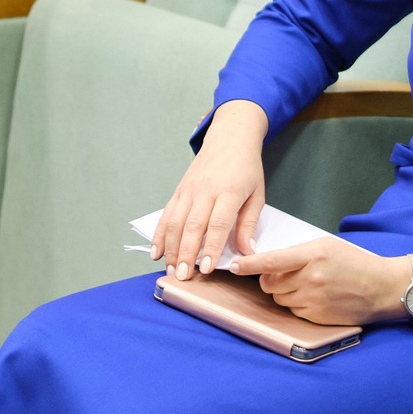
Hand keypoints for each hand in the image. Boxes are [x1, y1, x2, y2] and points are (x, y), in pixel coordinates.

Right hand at [152, 98, 268, 275]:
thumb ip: (249, 224)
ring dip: (170, 247)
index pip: (218, 223)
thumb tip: (248, 252)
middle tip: (182, 276)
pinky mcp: (179, 190)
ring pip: (175, 221)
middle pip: (192, 225)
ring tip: (169, 269)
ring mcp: (189, 189)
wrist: (230, 137)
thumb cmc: (247, 168)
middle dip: (185, 253)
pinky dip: (159, 234)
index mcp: (229, 191)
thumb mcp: (257, 194)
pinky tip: (155, 251)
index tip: (206, 268)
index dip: (210, 247)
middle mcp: (205, 190)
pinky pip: (166, 214)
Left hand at [230, 239, 412, 324]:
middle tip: (288, 275)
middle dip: (271, 279)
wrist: (381, 288)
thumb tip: (270, 263)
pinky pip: (292, 311)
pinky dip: (297, 304)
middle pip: (270, 283)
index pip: (272, 261)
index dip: (249, 264)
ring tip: (307, 285)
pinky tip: (315, 297)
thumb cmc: (354, 263)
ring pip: (279, 298)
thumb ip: (298, 253)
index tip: (233, 266)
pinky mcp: (316, 316)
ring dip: (284, 293)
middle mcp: (311, 278)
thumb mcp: (326, 246)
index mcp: (313, 255)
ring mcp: (313, 299)